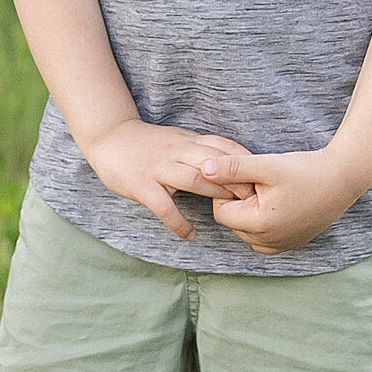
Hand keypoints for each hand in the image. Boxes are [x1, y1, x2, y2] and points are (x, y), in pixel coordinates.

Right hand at [83, 117, 250, 239]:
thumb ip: (200, 150)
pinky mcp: (142, 185)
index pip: (224, 147)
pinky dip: (180, 224)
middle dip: (238, 180)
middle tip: (256, 200)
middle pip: (215, 162)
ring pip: (195, 179)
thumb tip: (232, 165)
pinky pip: (164, 207)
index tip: (263, 179)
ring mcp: (159, 168)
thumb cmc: (146, 143)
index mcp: (188, 140)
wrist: (108, 136)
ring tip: (229, 215)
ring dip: (216, 196)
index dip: (246, 162)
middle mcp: (177, 151)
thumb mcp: (177, 140)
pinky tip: (191, 235)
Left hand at [208, 146, 361, 255]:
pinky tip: (282, 203)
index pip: (221, 210)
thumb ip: (232, 168)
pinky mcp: (291, 245)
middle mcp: (267, 243)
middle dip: (241, 201)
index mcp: (258, 226)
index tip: (252, 177)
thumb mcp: (266, 165)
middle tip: (266, 183)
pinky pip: (263, 236)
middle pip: (233, 220)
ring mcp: (280, 247)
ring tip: (276, 192)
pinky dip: (265, 220)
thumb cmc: (305, 170)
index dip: (230, 190)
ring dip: (253, 210)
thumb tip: (201, 169)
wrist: (343, 179)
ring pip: (247, 228)